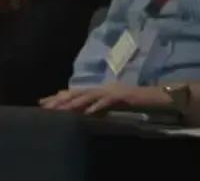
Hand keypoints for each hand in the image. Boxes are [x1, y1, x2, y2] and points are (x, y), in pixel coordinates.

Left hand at [40, 84, 173, 114]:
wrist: (156, 96)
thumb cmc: (136, 102)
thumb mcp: (113, 104)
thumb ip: (99, 105)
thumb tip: (83, 110)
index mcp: (101, 89)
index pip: (76, 92)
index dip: (60, 96)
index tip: (43, 102)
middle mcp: (104, 87)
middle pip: (78, 92)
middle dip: (61, 99)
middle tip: (45, 105)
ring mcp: (112, 90)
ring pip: (89, 95)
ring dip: (74, 103)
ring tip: (61, 109)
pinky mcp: (122, 96)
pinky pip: (107, 102)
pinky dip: (96, 106)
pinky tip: (87, 112)